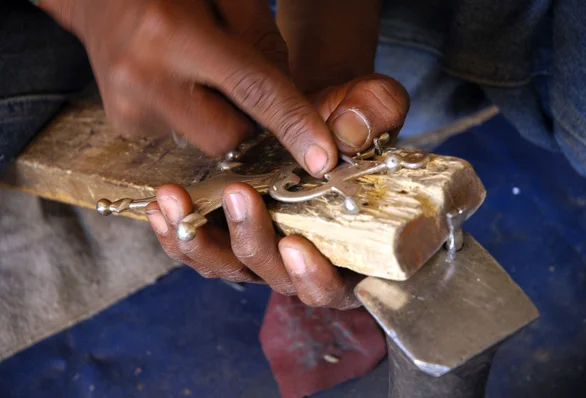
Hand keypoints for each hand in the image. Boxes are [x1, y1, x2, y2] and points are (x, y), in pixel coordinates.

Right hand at [44, 0, 337, 175]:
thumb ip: (263, 41)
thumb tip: (289, 99)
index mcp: (173, 32)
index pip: (252, 90)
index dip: (293, 125)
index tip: (322, 158)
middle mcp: (146, 77)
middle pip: (230, 136)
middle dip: (249, 120)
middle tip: (236, 78)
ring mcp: (129, 108)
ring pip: (209, 141)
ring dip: (220, 116)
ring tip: (198, 72)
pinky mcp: (125, 124)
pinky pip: (185, 136)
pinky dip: (195, 115)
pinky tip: (177, 82)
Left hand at [146, 74, 408, 308]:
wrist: (308, 111)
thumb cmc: (347, 117)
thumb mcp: (372, 103)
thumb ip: (376, 112)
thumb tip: (348, 134)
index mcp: (351, 246)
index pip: (338, 285)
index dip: (317, 278)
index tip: (294, 244)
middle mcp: (304, 259)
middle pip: (275, 278)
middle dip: (252, 242)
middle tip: (238, 194)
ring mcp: (262, 250)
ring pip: (227, 267)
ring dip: (199, 241)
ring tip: (177, 199)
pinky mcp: (227, 235)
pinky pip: (198, 247)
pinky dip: (177, 231)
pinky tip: (161, 204)